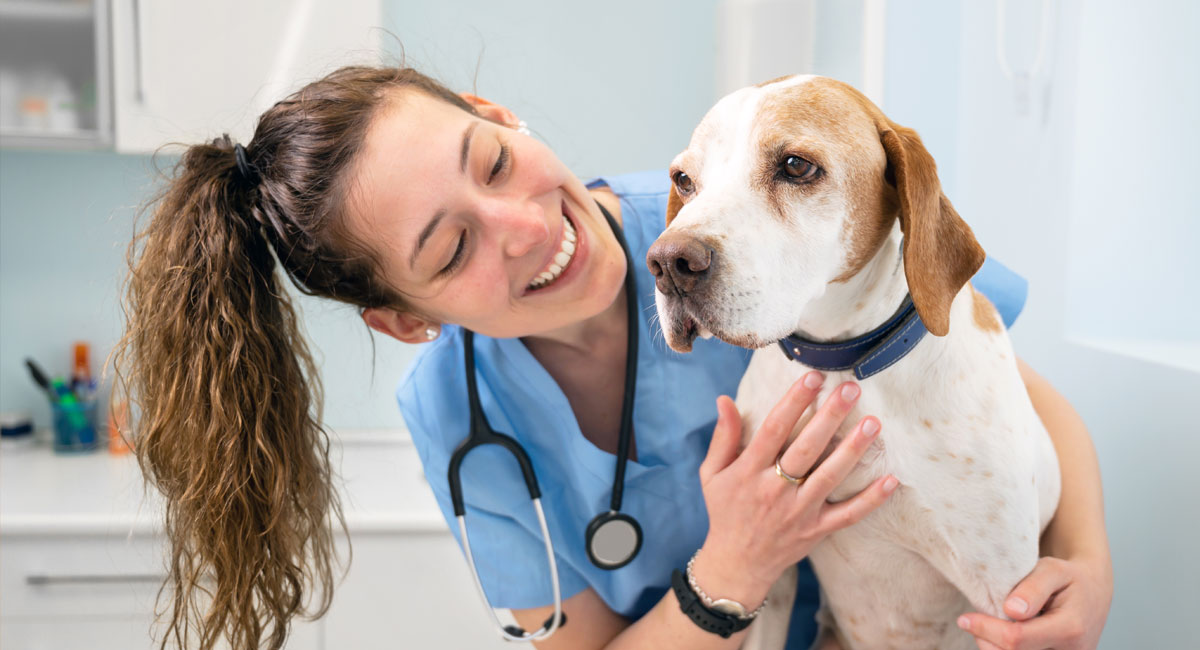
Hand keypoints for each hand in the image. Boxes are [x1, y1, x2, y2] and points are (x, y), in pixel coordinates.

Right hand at [692, 372, 898, 607]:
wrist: (736, 564)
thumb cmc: (724, 511)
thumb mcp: (712, 474)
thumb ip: (723, 437)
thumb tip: (725, 400)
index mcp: (748, 472)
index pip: (774, 429)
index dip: (794, 401)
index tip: (813, 377)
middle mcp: (774, 490)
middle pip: (806, 448)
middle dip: (829, 416)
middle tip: (850, 389)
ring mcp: (798, 512)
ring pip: (830, 476)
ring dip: (853, 450)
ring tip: (873, 423)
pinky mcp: (816, 530)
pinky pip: (848, 515)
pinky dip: (871, 500)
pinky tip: (891, 479)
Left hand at [957, 555, 1112, 649]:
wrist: (1094, 593)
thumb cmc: (1069, 578)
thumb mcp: (1053, 569)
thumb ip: (1033, 588)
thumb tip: (1011, 610)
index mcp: (1071, 628)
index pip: (1018, 639)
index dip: (986, 630)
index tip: (965, 618)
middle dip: (987, 640)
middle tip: (974, 620)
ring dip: (994, 648)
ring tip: (989, 627)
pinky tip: (999, 637)